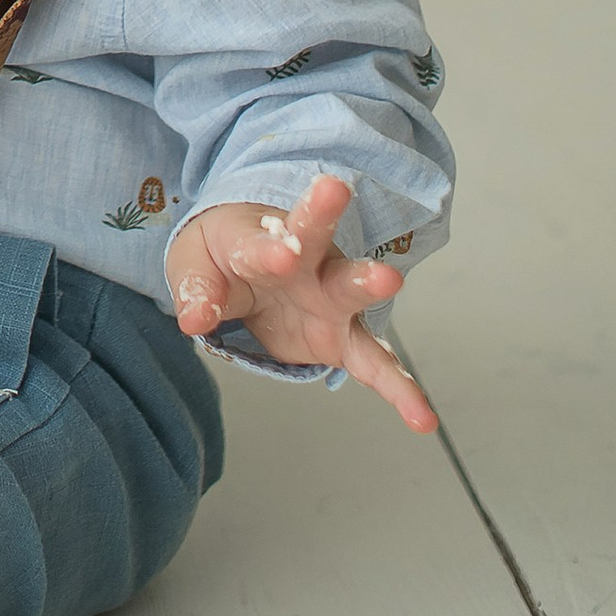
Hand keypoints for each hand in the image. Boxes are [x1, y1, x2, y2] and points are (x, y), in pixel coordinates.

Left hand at [166, 172, 436, 434]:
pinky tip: (422, 418)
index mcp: (258, 239)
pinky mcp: (343, 336)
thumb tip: (194, 320)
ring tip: (389, 279)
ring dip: (368, 281)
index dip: (271, 250)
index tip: (280, 256)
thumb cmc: (222, 257)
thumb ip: (196, 290)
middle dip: (323, 219)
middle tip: (336, 197)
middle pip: (314, 236)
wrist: (251, 260)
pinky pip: (374, 363)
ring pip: (351, 287)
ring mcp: (329, 296)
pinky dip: (399, 390)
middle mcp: (303, 260)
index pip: (260, 242)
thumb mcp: (193, 264)